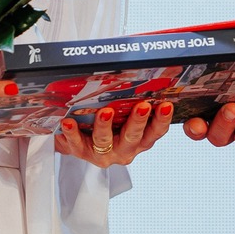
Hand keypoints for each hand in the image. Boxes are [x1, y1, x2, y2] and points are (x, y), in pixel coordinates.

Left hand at [56, 99, 171, 168]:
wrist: (80, 142)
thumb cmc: (109, 126)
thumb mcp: (126, 118)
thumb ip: (135, 105)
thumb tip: (145, 80)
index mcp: (140, 141)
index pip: (155, 132)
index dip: (162, 120)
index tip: (166, 105)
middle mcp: (124, 150)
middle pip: (133, 137)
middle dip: (138, 121)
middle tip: (141, 106)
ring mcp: (103, 153)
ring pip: (105, 141)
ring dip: (105, 126)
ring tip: (105, 112)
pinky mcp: (82, 152)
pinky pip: (76, 144)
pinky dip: (72, 133)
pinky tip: (68, 122)